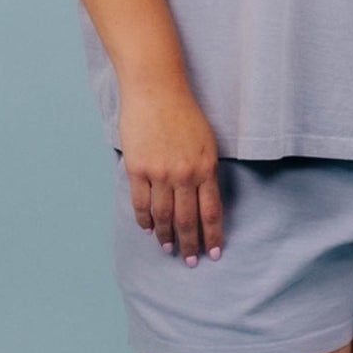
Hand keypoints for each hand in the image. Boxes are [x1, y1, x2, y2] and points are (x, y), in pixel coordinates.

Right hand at [119, 83, 222, 265]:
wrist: (156, 90)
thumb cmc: (184, 113)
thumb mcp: (207, 142)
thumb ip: (206, 171)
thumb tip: (204, 200)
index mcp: (206, 168)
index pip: (211, 212)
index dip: (213, 236)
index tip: (214, 254)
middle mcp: (184, 175)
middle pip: (188, 220)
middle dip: (190, 244)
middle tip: (190, 261)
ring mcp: (159, 173)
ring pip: (164, 216)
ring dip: (166, 236)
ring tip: (167, 248)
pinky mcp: (138, 168)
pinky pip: (141, 202)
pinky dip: (144, 219)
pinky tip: (148, 229)